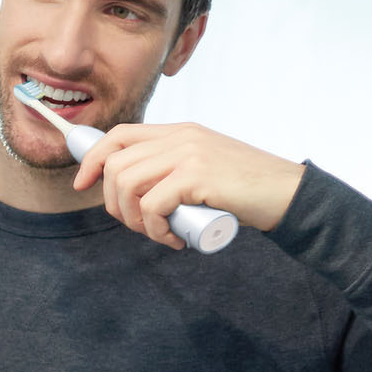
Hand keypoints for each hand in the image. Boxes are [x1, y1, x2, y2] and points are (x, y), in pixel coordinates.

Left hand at [72, 122, 304, 247]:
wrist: (288, 194)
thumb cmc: (246, 190)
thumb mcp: (204, 169)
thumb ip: (174, 169)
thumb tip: (134, 191)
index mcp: (179, 131)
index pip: (119, 135)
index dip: (93, 160)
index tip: (83, 185)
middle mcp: (180, 137)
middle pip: (116, 164)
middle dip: (114, 203)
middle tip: (140, 226)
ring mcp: (189, 154)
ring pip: (128, 183)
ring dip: (134, 219)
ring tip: (159, 234)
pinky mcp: (198, 176)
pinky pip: (153, 204)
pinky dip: (155, 229)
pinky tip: (174, 239)